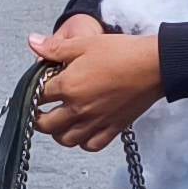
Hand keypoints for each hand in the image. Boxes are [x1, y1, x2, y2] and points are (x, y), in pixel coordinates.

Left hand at [27, 20, 161, 151]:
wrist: (155, 65)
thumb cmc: (122, 52)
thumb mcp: (85, 43)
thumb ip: (55, 48)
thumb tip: (33, 42)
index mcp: (68, 86)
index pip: (36, 96)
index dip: (32, 93)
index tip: (34, 90)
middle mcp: (79, 108)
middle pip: (46, 125)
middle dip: (38, 118)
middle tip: (40, 110)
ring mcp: (96, 121)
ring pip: (66, 140)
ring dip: (58, 132)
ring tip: (60, 122)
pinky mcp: (113, 128)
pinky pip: (91, 145)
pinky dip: (83, 142)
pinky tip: (83, 131)